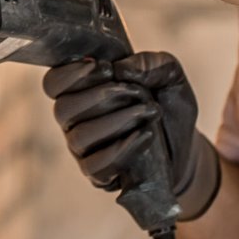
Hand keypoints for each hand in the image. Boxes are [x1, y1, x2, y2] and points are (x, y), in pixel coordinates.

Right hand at [43, 52, 220, 221]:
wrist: (185, 145)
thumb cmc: (166, 105)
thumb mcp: (170, 76)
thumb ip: (153, 63)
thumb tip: (123, 69)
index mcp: (80, 89)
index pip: (53, 83)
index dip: (71, 74)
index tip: (104, 66)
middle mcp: (74, 119)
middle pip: (63, 109)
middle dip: (101, 96)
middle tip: (136, 91)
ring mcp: (83, 149)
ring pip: (80, 137)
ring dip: (117, 121)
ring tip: (149, 112)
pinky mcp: (97, 174)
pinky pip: (95, 166)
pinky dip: (122, 149)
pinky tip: (146, 136)